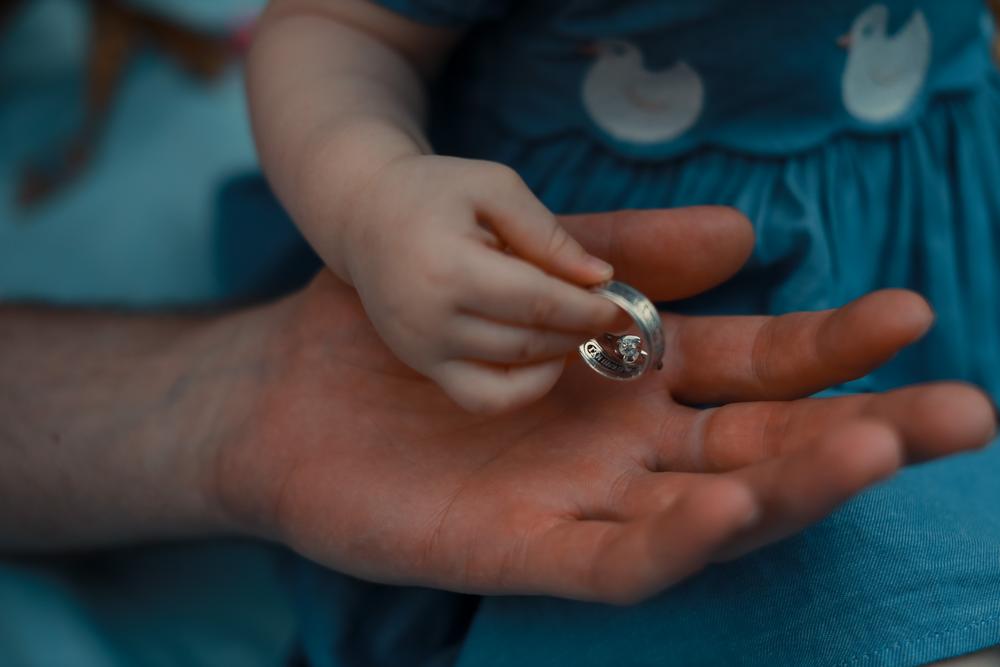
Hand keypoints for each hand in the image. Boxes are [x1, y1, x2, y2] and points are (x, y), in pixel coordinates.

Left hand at [215, 206, 996, 603]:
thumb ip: (627, 256)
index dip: (835, 346)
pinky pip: (616, 560)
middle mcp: (630, 447)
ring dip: (790, 487)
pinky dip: (675, 538)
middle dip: (862, 432)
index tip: (910, 312)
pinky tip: (726, 502)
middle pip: (766, 445)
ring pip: (709, 511)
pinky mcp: (526, 553)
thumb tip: (746, 234)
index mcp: (638, 379)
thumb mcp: (524, 266)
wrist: (291, 389)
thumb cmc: (407, 326)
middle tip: (961, 412)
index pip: (760, 368)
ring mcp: (585, 505)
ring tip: (865, 450)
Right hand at [340, 155, 620, 413]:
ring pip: (513, 378)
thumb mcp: (493, 187)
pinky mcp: (423, 366)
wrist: (364, 217)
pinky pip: (484, 399)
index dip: (589, 309)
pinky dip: (524, 388)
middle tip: (607, 313)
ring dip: (558, 356)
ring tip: (575, 325)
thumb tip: (600, 277)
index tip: (619, 304)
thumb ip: (548, 233)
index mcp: (448, 268)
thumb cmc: (433, 194)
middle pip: (531, 343)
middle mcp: (431, 320)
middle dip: (581, 331)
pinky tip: (543, 356)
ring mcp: (423, 351)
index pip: (539, 304)